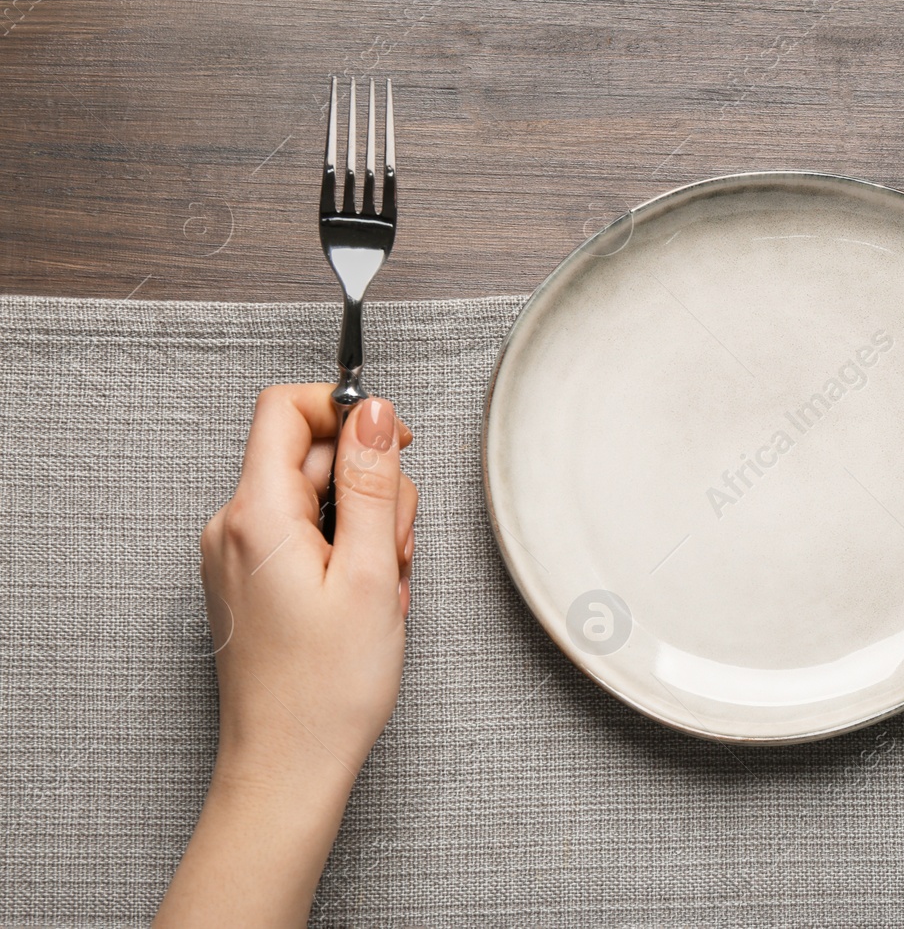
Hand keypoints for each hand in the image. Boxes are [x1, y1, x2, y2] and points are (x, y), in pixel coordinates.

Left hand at [157, 384, 416, 926]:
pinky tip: (363, 602)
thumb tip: (374, 413)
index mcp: (257, 516)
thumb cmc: (326, 689)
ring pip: (317, 498)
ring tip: (380, 589)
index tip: (390, 445)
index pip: (285, 409)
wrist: (288, 768)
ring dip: (366, 529)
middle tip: (394, 551)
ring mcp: (238, 556)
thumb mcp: (371, 573)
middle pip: (312, 456)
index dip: (345, 412)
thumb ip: (373, 482)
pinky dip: (346, 556)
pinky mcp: (251, 581)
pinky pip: (307, 536)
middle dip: (371, 489)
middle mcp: (234, 527)